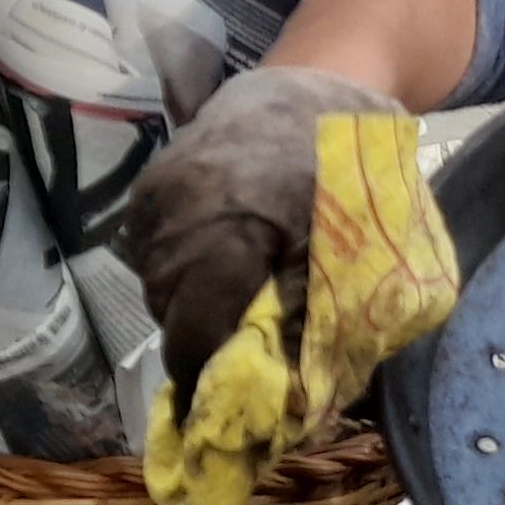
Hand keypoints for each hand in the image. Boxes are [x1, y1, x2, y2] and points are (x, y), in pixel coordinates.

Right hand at [120, 66, 403, 394]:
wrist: (316, 86)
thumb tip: (300, 405)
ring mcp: (153, 201)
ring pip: (158, 288)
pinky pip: (154, 256)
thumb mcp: (357, 250)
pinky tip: (229, 258)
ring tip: (245, 297)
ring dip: (196, 306)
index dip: (210, 385)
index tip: (226, 417)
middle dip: (208, 345)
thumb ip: (323, 324)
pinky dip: (185, 270)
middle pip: (172, 318)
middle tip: (249, 359)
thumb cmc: (351, 169)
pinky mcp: (146, 190)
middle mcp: (174, 218)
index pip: (193, 338)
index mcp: (225, 232)